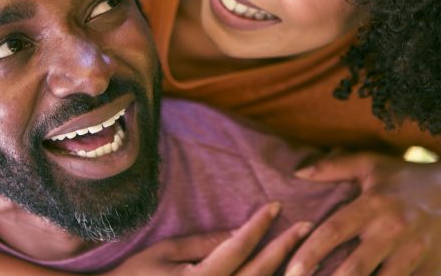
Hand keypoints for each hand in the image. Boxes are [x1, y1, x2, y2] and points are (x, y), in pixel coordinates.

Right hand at [107, 202, 312, 275]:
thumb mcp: (166, 252)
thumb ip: (204, 243)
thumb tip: (238, 232)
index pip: (239, 245)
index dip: (259, 224)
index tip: (277, 205)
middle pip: (260, 271)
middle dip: (285, 246)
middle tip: (307, 225)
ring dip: (287, 271)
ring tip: (309, 252)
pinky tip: (287, 272)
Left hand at [286, 152, 440, 275]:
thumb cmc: (404, 177)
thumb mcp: (370, 165)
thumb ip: (332, 167)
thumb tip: (297, 173)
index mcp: (373, 205)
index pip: (334, 231)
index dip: (310, 252)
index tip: (291, 270)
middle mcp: (393, 231)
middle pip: (356, 267)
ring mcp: (414, 253)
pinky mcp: (431, 269)